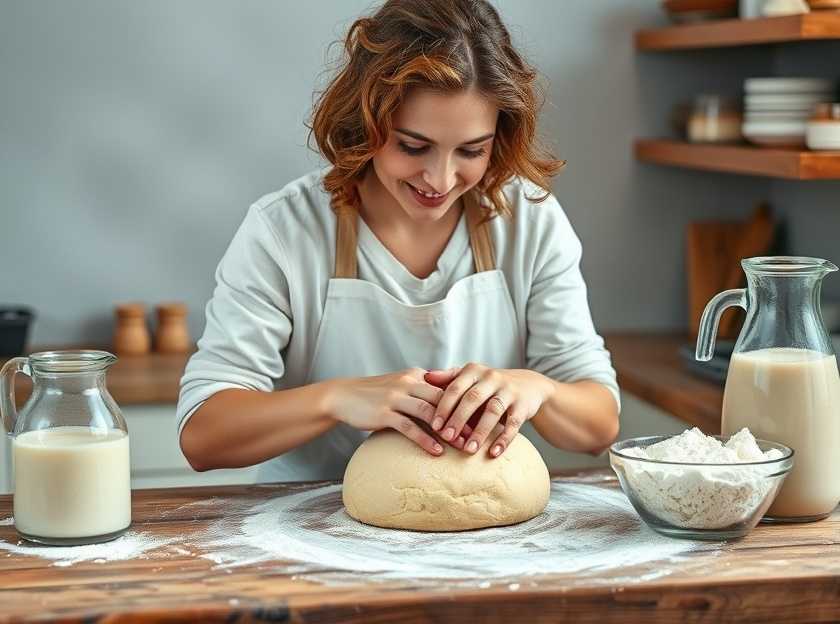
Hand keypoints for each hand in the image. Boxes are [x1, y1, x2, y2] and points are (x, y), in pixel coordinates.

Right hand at [326, 368, 474, 455]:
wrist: (343, 396)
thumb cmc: (375, 395)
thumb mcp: (401, 386)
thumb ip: (422, 391)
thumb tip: (447, 404)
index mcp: (417, 376)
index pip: (448, 388)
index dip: (467, 402)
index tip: (484, 416)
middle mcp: (409, 383)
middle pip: (445, 399)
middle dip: (465, 416)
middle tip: (481, 433)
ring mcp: (396, 397)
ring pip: (430, 413)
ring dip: (449, 430)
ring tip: (464, 445)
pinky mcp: (385, 412)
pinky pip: (410, 427)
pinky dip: (425, 440)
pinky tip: (437, 452)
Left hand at [425, 363, 553, 457]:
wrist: (528, 385)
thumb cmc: (489, 385)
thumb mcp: (470, 377)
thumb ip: (448, 378)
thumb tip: (424, 377)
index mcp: (474, 371)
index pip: (455, 388)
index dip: (444, 407)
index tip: (434, 426)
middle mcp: (492, 378)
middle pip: (472, 399)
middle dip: (458, 419)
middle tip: (446, 438)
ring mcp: (509, 391)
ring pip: (493, 411)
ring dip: (480, 432)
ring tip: (468, 450)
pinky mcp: (523, 405)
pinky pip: (513, 424)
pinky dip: (503, 439)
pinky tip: (493, 453)